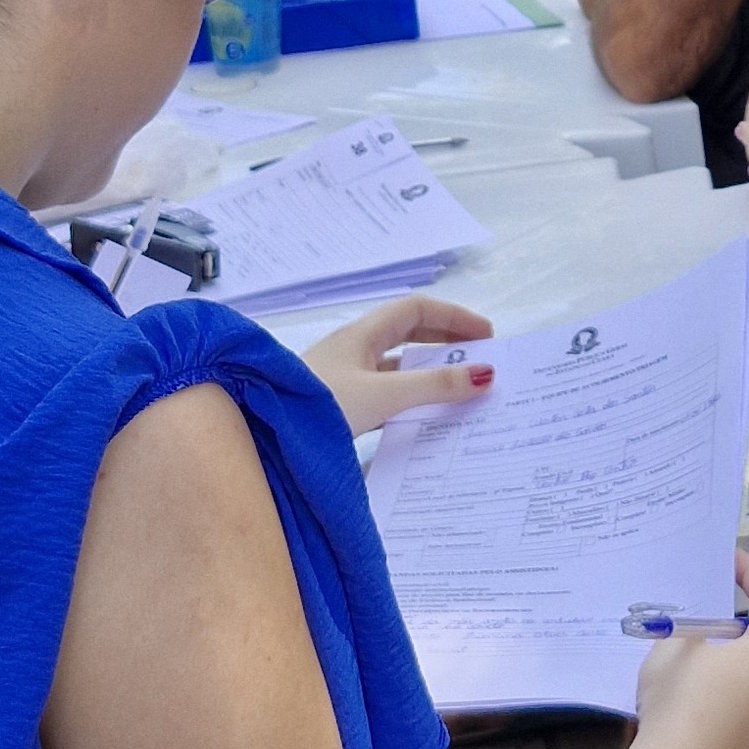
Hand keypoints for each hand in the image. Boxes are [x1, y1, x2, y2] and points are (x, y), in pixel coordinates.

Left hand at [300, 296, 496, 434]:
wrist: (263, 439)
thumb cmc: (318, 407)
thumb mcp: (383, 395)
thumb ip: (434, 386)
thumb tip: (484, 374)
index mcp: (361, 334)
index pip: (416, 310)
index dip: (453, 317)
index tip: (486, 336)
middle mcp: (352, 350)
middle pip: (406, 334)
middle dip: (444, 341)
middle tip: (477, 358)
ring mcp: (343, 377)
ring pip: (394, 366)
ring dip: (427, 372)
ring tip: (457, 390)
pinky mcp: (338, 405)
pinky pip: (383, 393)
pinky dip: (408, 398)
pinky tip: (421, 419)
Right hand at [632, 554, 748, 748]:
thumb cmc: (680, 701)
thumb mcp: (674, 646)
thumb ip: (690, 631)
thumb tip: (695, 637)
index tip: (732, 560)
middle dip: (734, 625)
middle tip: (701, 616)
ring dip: (728, 665)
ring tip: (690, 662)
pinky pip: (739, 713)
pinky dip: (720, 700)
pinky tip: (690, 705)